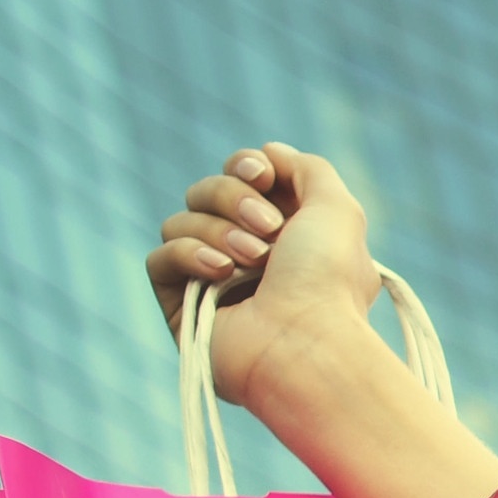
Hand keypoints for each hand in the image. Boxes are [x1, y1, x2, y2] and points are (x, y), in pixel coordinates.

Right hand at [147, 142, 382, 420]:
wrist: (307, 344)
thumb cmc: (328, 282)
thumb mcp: (337, 210)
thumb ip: (308, 169)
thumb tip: (269, 154)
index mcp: (286, 236)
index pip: (241, 178)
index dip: (245, 168)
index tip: (262, 175)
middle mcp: (248, 257)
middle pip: (206, 192)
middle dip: (233, 198)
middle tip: (269, 230)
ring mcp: (212, 283)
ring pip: (181, 221)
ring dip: (219, 231)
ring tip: (255, 261)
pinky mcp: (183, 309)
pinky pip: (161, 259)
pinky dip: (188, 255)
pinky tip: (220, 272)